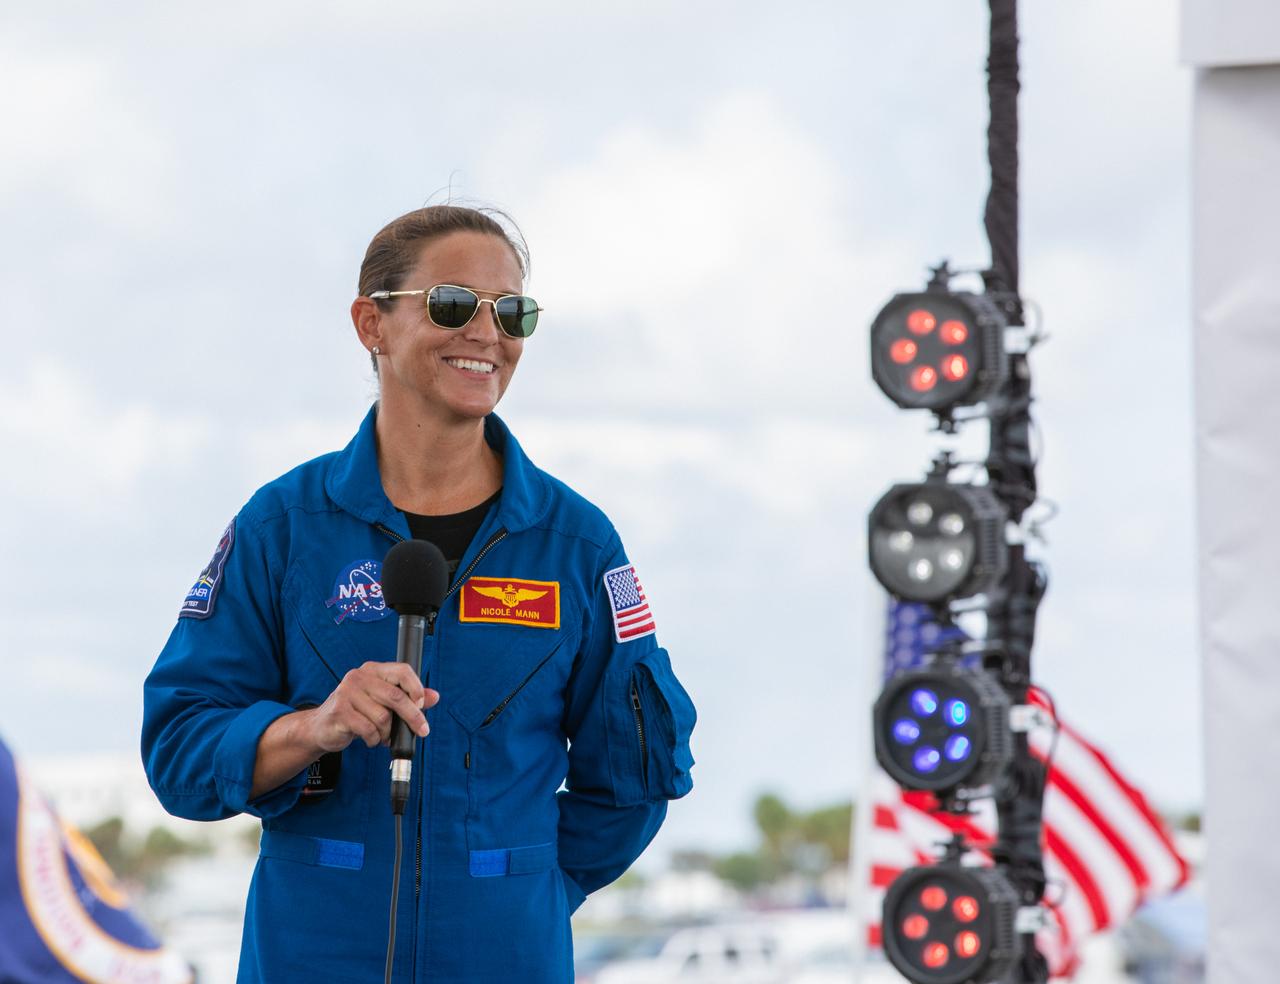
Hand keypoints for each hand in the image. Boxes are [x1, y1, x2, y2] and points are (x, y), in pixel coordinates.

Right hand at [306, 661, 439, 752]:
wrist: (321, 727)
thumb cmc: (355, 712)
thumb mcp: (382, 702)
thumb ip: (409, 698)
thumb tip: (434, 696)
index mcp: (373, 670)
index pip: (402, 671)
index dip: (416, 687)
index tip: (422, 704)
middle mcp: (359, 677)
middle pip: (395, 696)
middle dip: (412, 716)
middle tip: (422, 730)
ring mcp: (347, 693)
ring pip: (383, 717)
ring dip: (387, 732)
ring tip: (383, 735)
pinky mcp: (340, 712)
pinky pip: (368, 729)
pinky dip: (374, 739)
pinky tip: (371, 739)